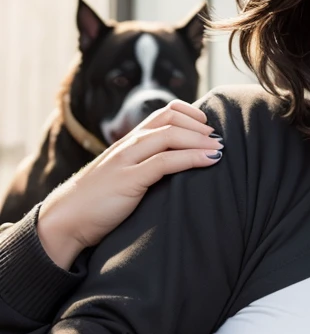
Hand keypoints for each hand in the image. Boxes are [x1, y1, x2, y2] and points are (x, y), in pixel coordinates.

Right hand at [37, 99, 222, 268]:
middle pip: (168, 119)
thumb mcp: (123, 178)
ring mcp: (126, 161)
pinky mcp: (128, 180)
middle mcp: (127, 146)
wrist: (66, 219)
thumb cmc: (97, 203)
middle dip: (198, 125)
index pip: (162, 114)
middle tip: (218, 137)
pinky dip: (192, 158)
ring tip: (220, 147)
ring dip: (200, 139)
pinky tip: (210, 160)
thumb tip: (177, 170)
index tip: (206, 125)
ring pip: (168, 136)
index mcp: (127, 143)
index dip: (188, 114)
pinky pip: (165, 162)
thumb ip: (144, 168)